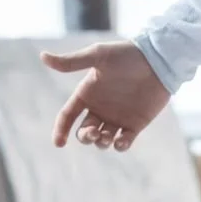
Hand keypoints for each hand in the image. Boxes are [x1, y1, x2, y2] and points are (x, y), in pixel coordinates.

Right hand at [41, 41, 170, 150]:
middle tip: (93, 133)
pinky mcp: (135, 124)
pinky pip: (124, 142)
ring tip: (107, 136)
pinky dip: (119, 146)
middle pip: (84, 132)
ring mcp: (117, 117)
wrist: (158, 60)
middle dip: (85, 137)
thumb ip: (72, 62)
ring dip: (101, 143)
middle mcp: (100, 107)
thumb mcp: (97, 56)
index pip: (68, 115)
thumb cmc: (126, 55)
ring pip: (102, 140)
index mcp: (87, 93)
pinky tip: (120, 141)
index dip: (60, 129)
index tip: (59, 143)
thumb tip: (42, 56)